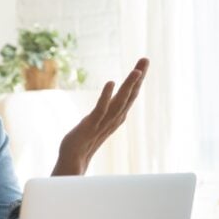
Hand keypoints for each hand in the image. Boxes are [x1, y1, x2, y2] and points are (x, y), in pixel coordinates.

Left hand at [52, 58, 148, 175]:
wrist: (73, 159)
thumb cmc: (84, 141)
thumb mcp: (98, 123)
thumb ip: (106, 113)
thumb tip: (111, 102)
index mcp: (117, 117)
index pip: (130, 95)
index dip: (138, 80)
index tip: (143, 64)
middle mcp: (114, 118)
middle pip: (130, 95)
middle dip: (138, 77)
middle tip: (146, 59)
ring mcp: (104, 122)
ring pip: (120, 101)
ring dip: (128, 85)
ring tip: (136, 70)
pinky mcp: (91, 124)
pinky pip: (101, 109)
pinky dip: (106, 95)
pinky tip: (110, 82)